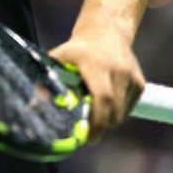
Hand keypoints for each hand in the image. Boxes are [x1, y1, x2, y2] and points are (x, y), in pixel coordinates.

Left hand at [49, 27, 145, 141]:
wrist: (107, 33)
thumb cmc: (76, 51)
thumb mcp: (58, 59)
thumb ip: (46, 82)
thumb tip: (32, 107)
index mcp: (96, 64)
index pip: (102, 98)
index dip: (97, 121)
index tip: (88, 139)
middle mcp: (118, 70)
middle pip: (113, 110)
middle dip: (101, 127)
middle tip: (88, 135)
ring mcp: (132, 77)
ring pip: (121, 113)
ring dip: (108, 120)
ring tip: (94, 112)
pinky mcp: (140, 83)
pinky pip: (128, 108)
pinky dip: (117, 113)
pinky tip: (106, 101)